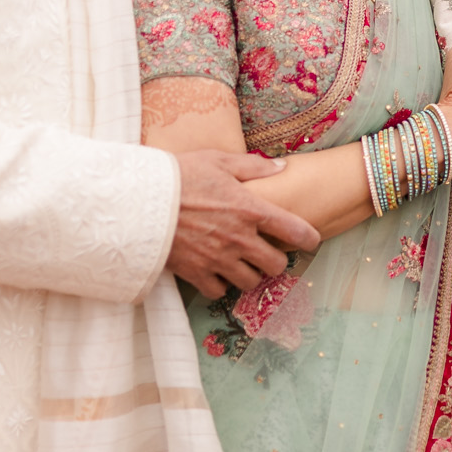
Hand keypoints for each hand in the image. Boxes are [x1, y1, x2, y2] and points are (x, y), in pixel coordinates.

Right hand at [167, 149, 322, 294]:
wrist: (140, 202)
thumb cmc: (179, 176)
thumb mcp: (218, 161)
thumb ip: (252, 167)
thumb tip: (280, 166)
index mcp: (250, 210)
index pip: (294, 230)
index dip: (309, 238)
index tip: (311, 240)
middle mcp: (239, 239)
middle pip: (276, 265)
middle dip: (276, 260)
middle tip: (267, 251)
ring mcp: (218, 259)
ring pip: (250, 281)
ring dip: (250, 273)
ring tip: (242, 262)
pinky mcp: (196, 274)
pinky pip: (219, 291)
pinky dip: (220, 284)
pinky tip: (216, 271)